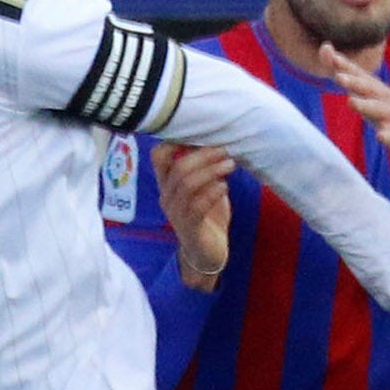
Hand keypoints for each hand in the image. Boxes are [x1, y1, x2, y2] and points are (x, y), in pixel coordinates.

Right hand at [154, 144, 233, 288]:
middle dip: (203, 155)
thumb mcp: (208, 189)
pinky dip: (212, 192)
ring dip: (211, 171)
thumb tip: (222, 146)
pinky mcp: (189, 227)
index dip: (176, 141)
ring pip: (187, 184)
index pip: (159, 156)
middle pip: (178, 168)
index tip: (201, 135)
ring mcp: (176, 213)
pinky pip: (197, 205)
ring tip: (230, 165)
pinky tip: (225, 186)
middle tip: (224, 151)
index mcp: (168, 185)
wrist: (207, 254)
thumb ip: (210, 170)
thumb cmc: (208, 217)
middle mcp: (167, 197)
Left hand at [319, 50, 389, 176]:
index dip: (343, 64)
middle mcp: (385, 99)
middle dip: (354, 81)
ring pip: (379, 110)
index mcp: (375, 90)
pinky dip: (389, 135)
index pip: (358, 74)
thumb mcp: (368, 94)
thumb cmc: (388, 110)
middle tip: (339, 76)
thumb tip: (324, 48)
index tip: (327, 51)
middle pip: (368, 88)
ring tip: (351, 102)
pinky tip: (382, 136)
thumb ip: (346, 75)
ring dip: (365, 105)